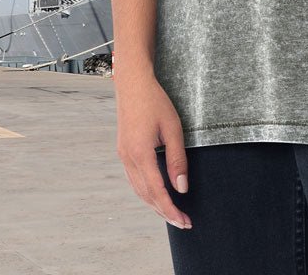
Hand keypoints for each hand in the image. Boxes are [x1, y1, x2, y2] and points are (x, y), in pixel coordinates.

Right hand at [114, 69, 192, 230]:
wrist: (133, 84)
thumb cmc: (155, 102)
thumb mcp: (173, 128)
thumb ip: (177, 159)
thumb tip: (182, 188)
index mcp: (140, 153)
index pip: (157, 192)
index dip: (171, 210)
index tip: (184, 221)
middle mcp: (128, 158)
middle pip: (146, 196)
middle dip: (165, 212)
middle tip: (183, 222)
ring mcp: (123, 156)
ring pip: (138, 190)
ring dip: (155, 205)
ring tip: (173, 213)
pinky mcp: (124, 151)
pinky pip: (134, 180)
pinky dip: (147, 192)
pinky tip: (157, 195)